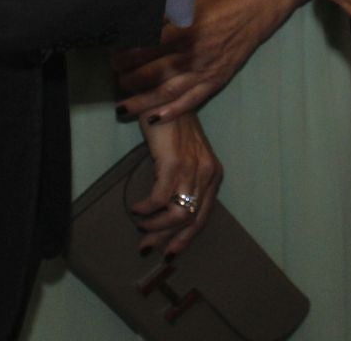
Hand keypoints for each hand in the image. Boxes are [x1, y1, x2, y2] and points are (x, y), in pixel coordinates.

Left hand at [112, 0, 303, 122]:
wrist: (255, 8)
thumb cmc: (219, 0)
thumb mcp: (188, 0)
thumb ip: (163, 15)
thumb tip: (134, 25)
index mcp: (184, 29)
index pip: (145, 48)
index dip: (125, 55)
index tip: (113, 56)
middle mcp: (193, 52)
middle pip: (152, 72)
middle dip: (128, 78)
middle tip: (115, 77)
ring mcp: (206, 69)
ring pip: (167, 91)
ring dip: (142, 100)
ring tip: (123, 105)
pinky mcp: (216, 79)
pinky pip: (191, 100)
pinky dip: (172, 111)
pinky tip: (153, 118)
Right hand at [130, 113, 221, 257]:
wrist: (166, 99)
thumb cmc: (173, 128)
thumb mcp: (187, 158)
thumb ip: (185, 183)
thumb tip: (166, 213)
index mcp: (214, 175)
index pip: (202, 217)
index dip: (185, 238)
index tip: (169, 251)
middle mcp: (208, 174)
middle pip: (189, 220)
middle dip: (166, 238)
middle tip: (146, 245)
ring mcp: (193, 169)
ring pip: (175, 214)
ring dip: (154, 225)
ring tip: (140, 223)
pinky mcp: (174, 163)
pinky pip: (158, 199)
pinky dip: (145, 208)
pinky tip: (136, 207)